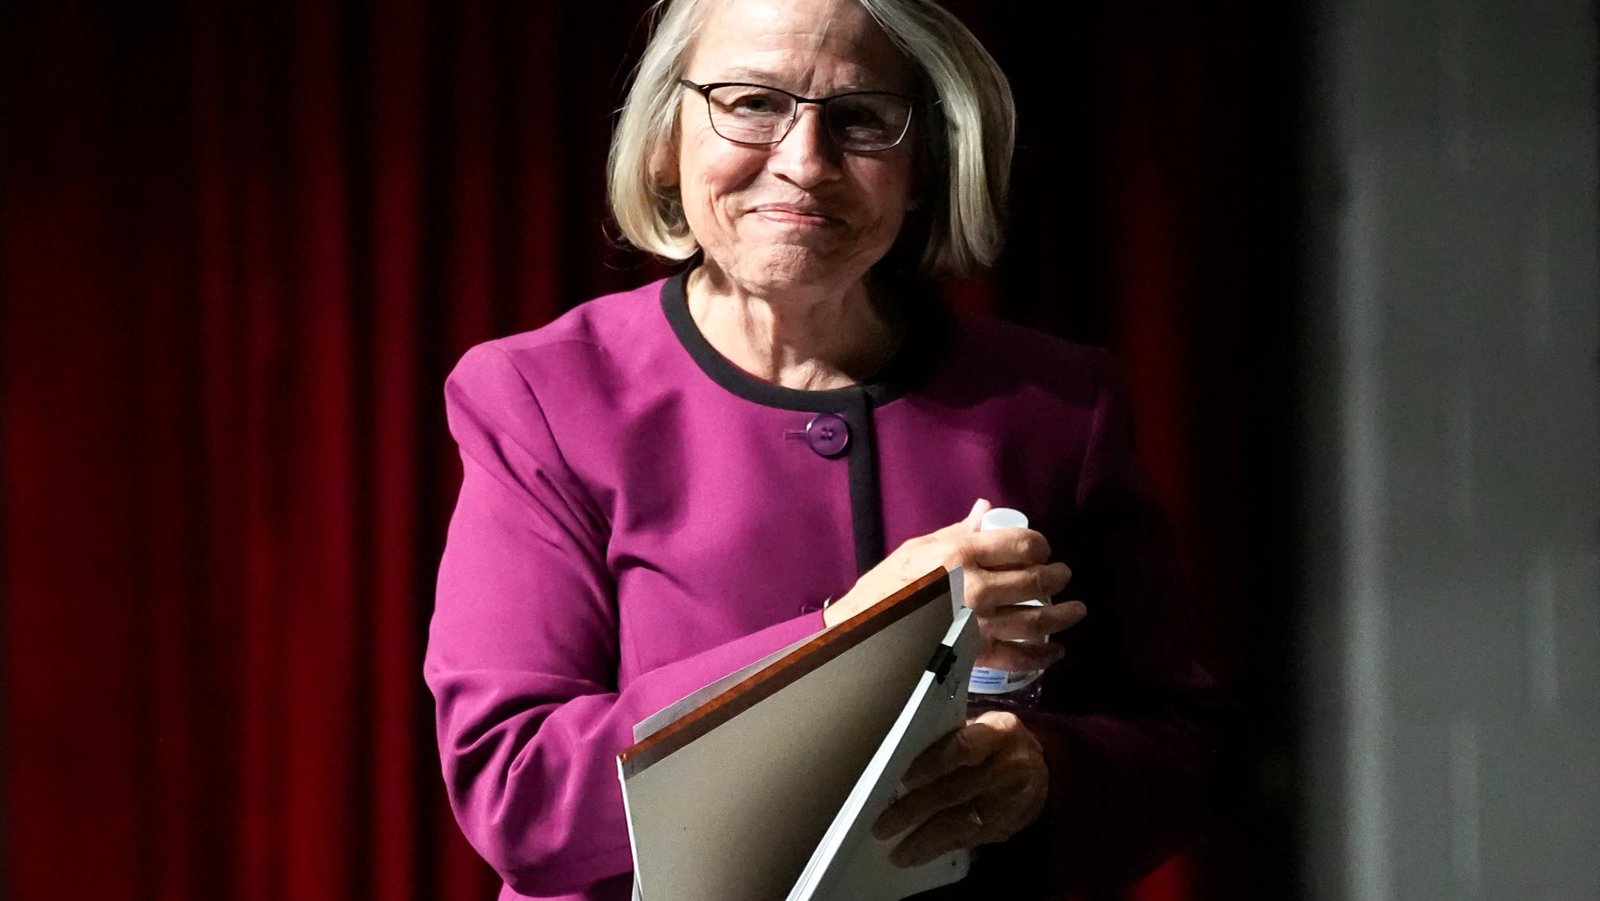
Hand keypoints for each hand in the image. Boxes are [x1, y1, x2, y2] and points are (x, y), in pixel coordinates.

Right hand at [824, 499, 1087, 670]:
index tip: (1042, 549)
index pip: (1021, 544)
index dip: (1040, 545)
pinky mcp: (975, 654)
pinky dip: (1042, 655)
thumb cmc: (888, 585)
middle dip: (1057, 576)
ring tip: (1075, 611)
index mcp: (961, 554)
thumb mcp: (920, 547)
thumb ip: (959, 531)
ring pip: (1036, 620)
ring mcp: (978, 624)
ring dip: (1063, 616)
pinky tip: (1055, 651)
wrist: (864, 629)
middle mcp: (975, 588)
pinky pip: (1018, 657)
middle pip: (1034, 580)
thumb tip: (987, 510)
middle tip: (1063, 575)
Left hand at [872, 710, 1049, 865]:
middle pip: (957, 790)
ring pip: (964, 823)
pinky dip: (942, 848)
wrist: (1040, 770)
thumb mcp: (980, 726)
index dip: (932, 763)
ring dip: (926, 840)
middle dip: (916, 810)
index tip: (902, 778)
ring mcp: (1012, 801)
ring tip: (898, 852)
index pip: (964, 748)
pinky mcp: (1009, 827)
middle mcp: (1010, 767)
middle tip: (883, 825)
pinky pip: (971, 840)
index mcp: (1000, 732)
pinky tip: (918, 855)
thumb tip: (899, 758)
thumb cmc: (995, 743)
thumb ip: (949, 737)